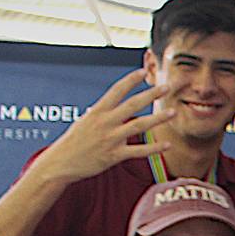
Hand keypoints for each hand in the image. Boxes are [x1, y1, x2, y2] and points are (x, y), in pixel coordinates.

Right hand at [33, 70, 176, 184]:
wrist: (60, 163)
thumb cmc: (73, 142)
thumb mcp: (84, 122)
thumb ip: (100, 114)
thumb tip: (108, 105)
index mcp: (97, 112)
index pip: (116, 90)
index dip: (130, 80)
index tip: (144, 71)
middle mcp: (105, 122)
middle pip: (132, 104)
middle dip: (151, 94)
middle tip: (166, 86)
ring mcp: (110, 139)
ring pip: (139, 125)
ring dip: (158, 118)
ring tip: (173, 112)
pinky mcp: (114, 155)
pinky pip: (138, 151)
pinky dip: (154, 148)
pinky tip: (167, 144)